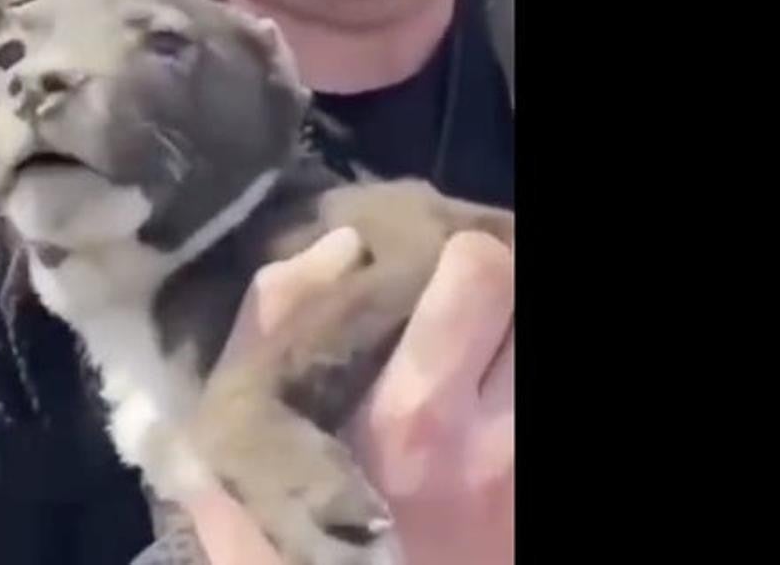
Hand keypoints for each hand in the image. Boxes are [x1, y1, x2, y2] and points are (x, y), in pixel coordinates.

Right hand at [185, 229, 513, 564]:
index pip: (481, 273)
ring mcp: (525, 470)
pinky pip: (538, 400)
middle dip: (498, 287)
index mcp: (411, 414)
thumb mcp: (242, 449)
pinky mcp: (537, 495)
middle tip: (464, 305)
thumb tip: (338, 245)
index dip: (456, 255)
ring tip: (479, 354)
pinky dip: (515, 387)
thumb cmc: (293, 549)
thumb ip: (269, 331)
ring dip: (511, 341)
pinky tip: (488, 397)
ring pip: (538, 346)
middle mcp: (494, 439)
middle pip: (531, 298)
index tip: (424, 271)